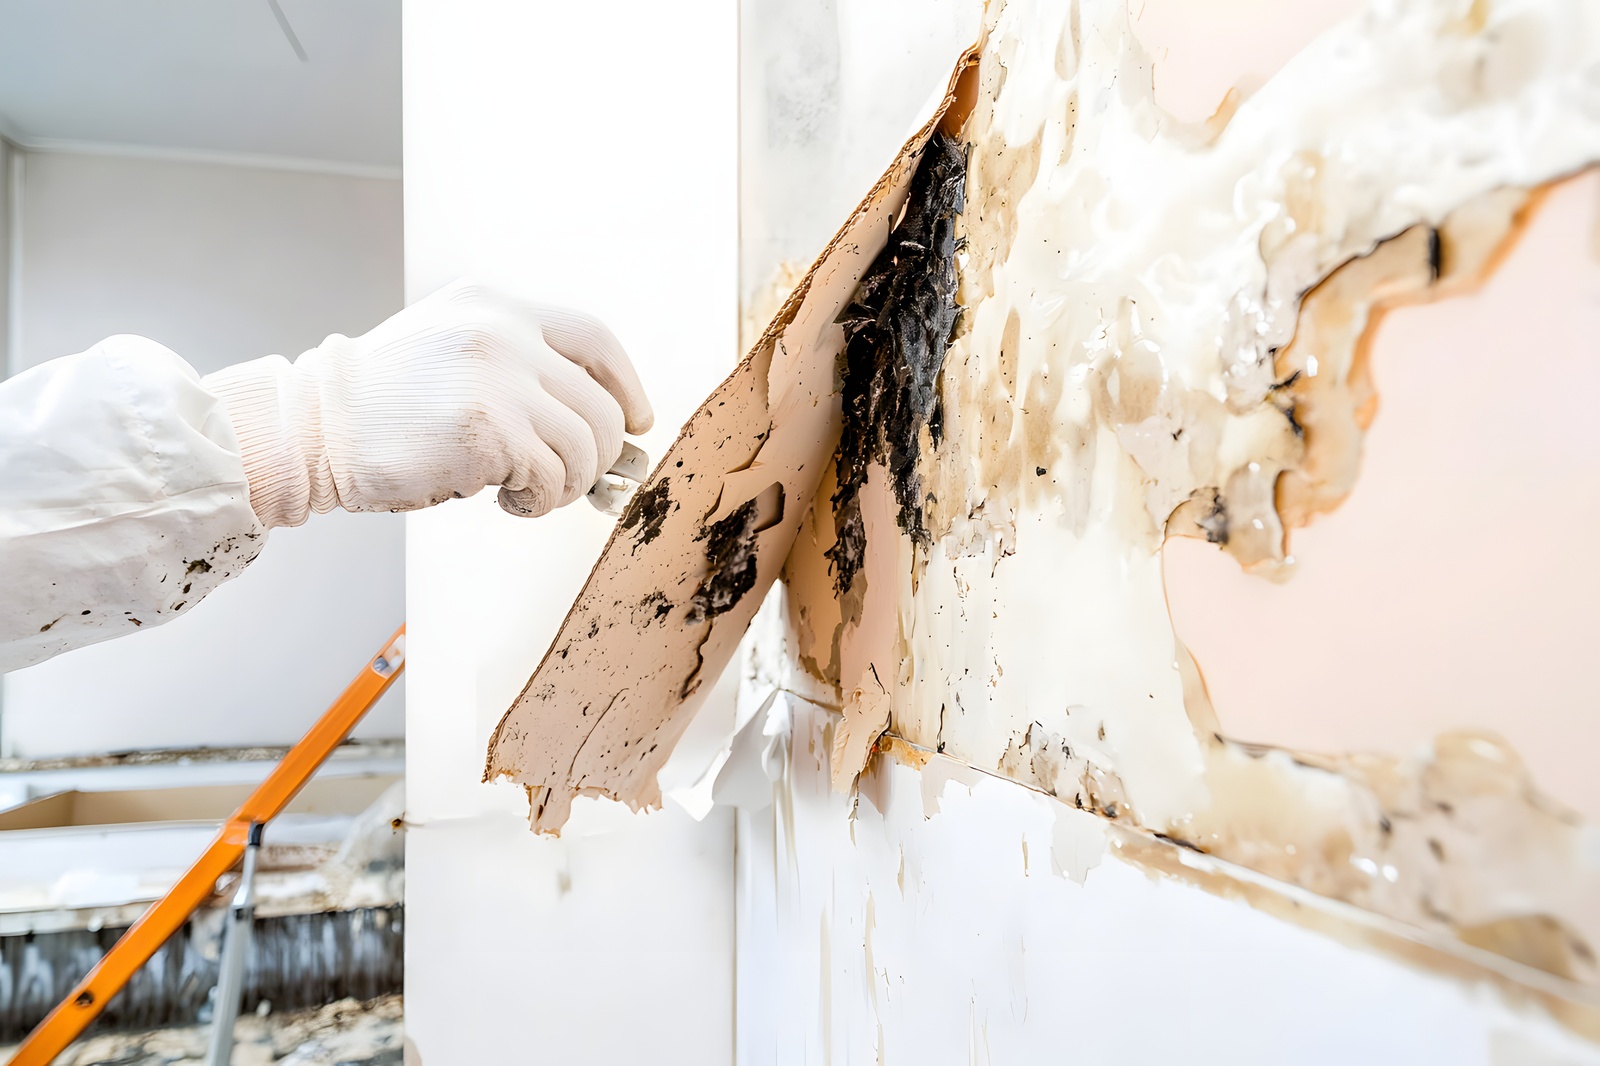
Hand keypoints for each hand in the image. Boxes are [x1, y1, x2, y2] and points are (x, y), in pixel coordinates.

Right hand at [205, 280, 653, 527]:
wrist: (315, 429)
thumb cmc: (386, 406)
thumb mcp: (454, 351)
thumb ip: (520, 367)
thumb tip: (613, 429)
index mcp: (497, 305)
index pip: (594, 337)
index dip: (627, 385)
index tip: (636, 421)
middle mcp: (505, 331)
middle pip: (602, 404)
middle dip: (599, 455)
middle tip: (568, 479)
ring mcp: (501, 377)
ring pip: (588, 445)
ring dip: (569, 484)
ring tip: (531, 494)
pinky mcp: (492, 428)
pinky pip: (553, 476)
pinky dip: (540, 502)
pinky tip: (507, 502)